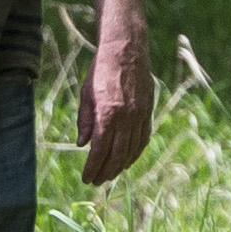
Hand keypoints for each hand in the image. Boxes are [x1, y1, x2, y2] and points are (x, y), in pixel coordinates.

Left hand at [78, 33, 157, 189]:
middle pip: (117, 155)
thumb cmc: (102, 70)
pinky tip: (127, 159)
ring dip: (121, 166)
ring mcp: (139, 115)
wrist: (126, 49)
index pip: (99, 150)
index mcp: (107, 113)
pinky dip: (135, 152)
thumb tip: (83, 145)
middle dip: (106, 171)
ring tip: (110, 175)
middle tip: (97, 182)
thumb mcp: (86, 94)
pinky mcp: (147, 111)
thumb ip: (85, 120)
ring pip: (132, 150)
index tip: (87, 178)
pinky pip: (143, 138)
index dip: (93, 167)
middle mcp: (126, 117)